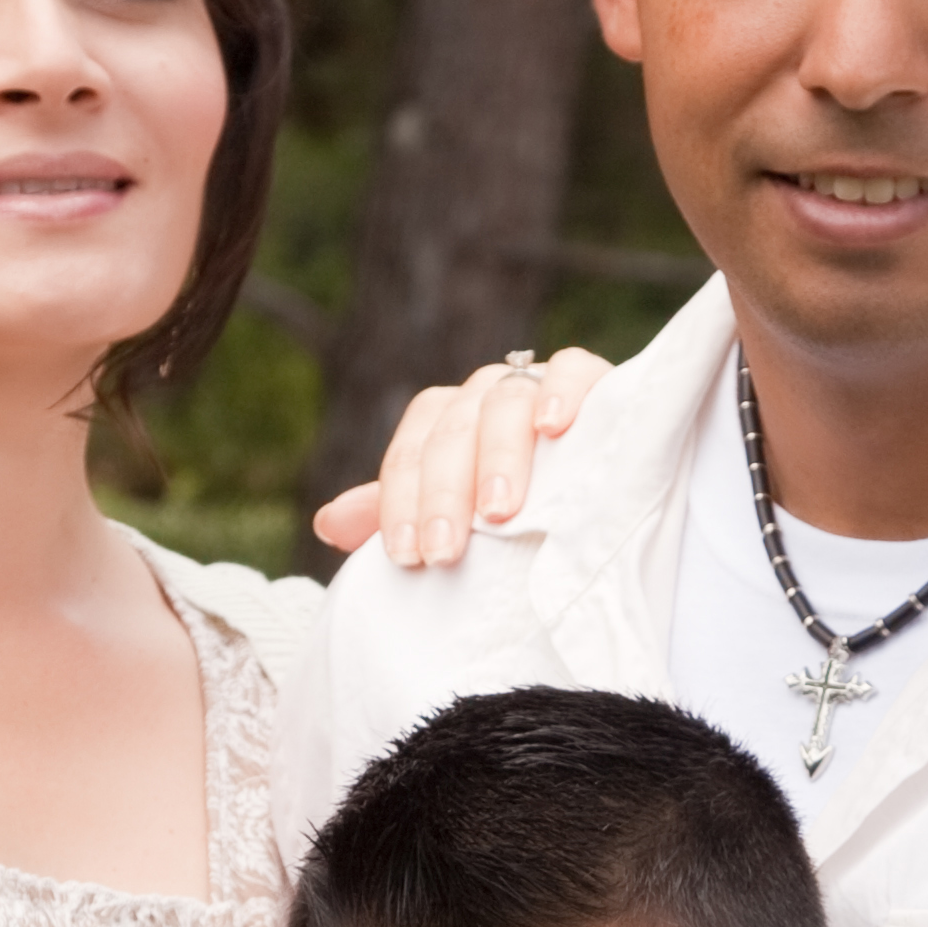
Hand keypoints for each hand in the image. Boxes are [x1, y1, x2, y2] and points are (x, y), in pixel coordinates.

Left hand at [304, 345, 616, 569]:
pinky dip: (561, 392)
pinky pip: (572, 369)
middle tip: (444, 552)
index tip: (406, 558)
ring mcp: (533, 383)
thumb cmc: (515, 510)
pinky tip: (554, 426)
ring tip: (499, 511)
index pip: (409, 454)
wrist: (600, 485)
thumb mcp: (453, 518)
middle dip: (443, 496)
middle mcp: (480, 396)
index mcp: (442, 423)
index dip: (400, 504)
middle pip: (450, 434)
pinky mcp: (591, 378)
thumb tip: (327, 523)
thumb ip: (396, 515)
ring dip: (498, 457)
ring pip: (503, 404)